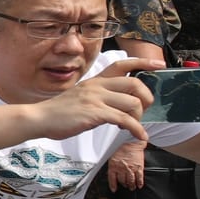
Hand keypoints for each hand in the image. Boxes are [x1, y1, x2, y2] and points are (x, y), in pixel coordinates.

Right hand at [32, 58, 160, 141]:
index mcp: (95, 80)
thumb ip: (98, 96)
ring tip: (133, 126)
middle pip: (134, 83)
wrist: (39, 118)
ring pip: (133, 103)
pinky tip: (139, 136)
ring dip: (139, 117)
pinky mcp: (95, 113)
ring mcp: (96, 99)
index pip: (121, 64)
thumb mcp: (80, 96)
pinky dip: (137, 129)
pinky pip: (125, 119)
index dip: (143, 62)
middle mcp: (97, 86)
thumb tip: (117, 105)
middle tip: (143, 110)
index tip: (159, 64)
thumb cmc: (59, 111)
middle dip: (146, 97)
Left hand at [106, 141, 144, 191]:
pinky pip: (139, 177)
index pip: (112, 178)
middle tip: (126, 187)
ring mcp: (131, 169)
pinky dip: (139, 183)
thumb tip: (112, 171)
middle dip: (124, 185)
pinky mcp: (139, 167)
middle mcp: (122, 168)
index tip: (114, 189)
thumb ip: (112, 164)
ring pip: (131, 181)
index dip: (113, 185)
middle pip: (122, 181)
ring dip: (131, 185)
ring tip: (132, 187)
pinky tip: (139, 186)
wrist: (132, 142)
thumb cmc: (121, 147)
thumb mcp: (112, 156)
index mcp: (113, 165)